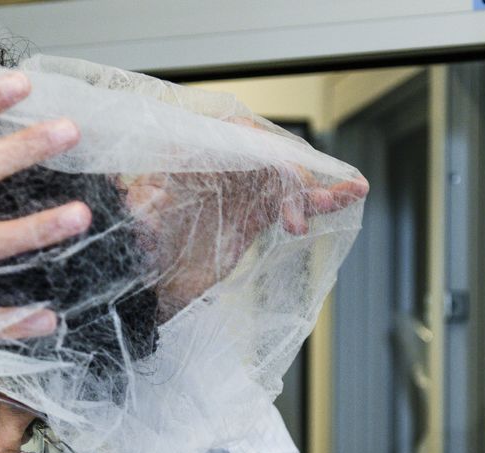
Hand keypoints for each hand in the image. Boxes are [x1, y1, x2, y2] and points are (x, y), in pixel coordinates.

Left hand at [124, 119, 367, 319]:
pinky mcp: (254, 214)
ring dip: (316, 187)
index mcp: (190, 156)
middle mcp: (218, 168)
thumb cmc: (136, 245)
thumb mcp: (137, 217)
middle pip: (266, 157)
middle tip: (301, 203)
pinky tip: (347, 196)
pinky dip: (318, 200)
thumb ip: (143, 201)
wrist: (146, 284)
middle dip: (291, 175)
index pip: (233, 137)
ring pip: (285, 179)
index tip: (280, 173)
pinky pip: (291, 201)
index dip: (260, 149)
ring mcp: (239, 190)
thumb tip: (142, 192)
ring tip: (345, 195)